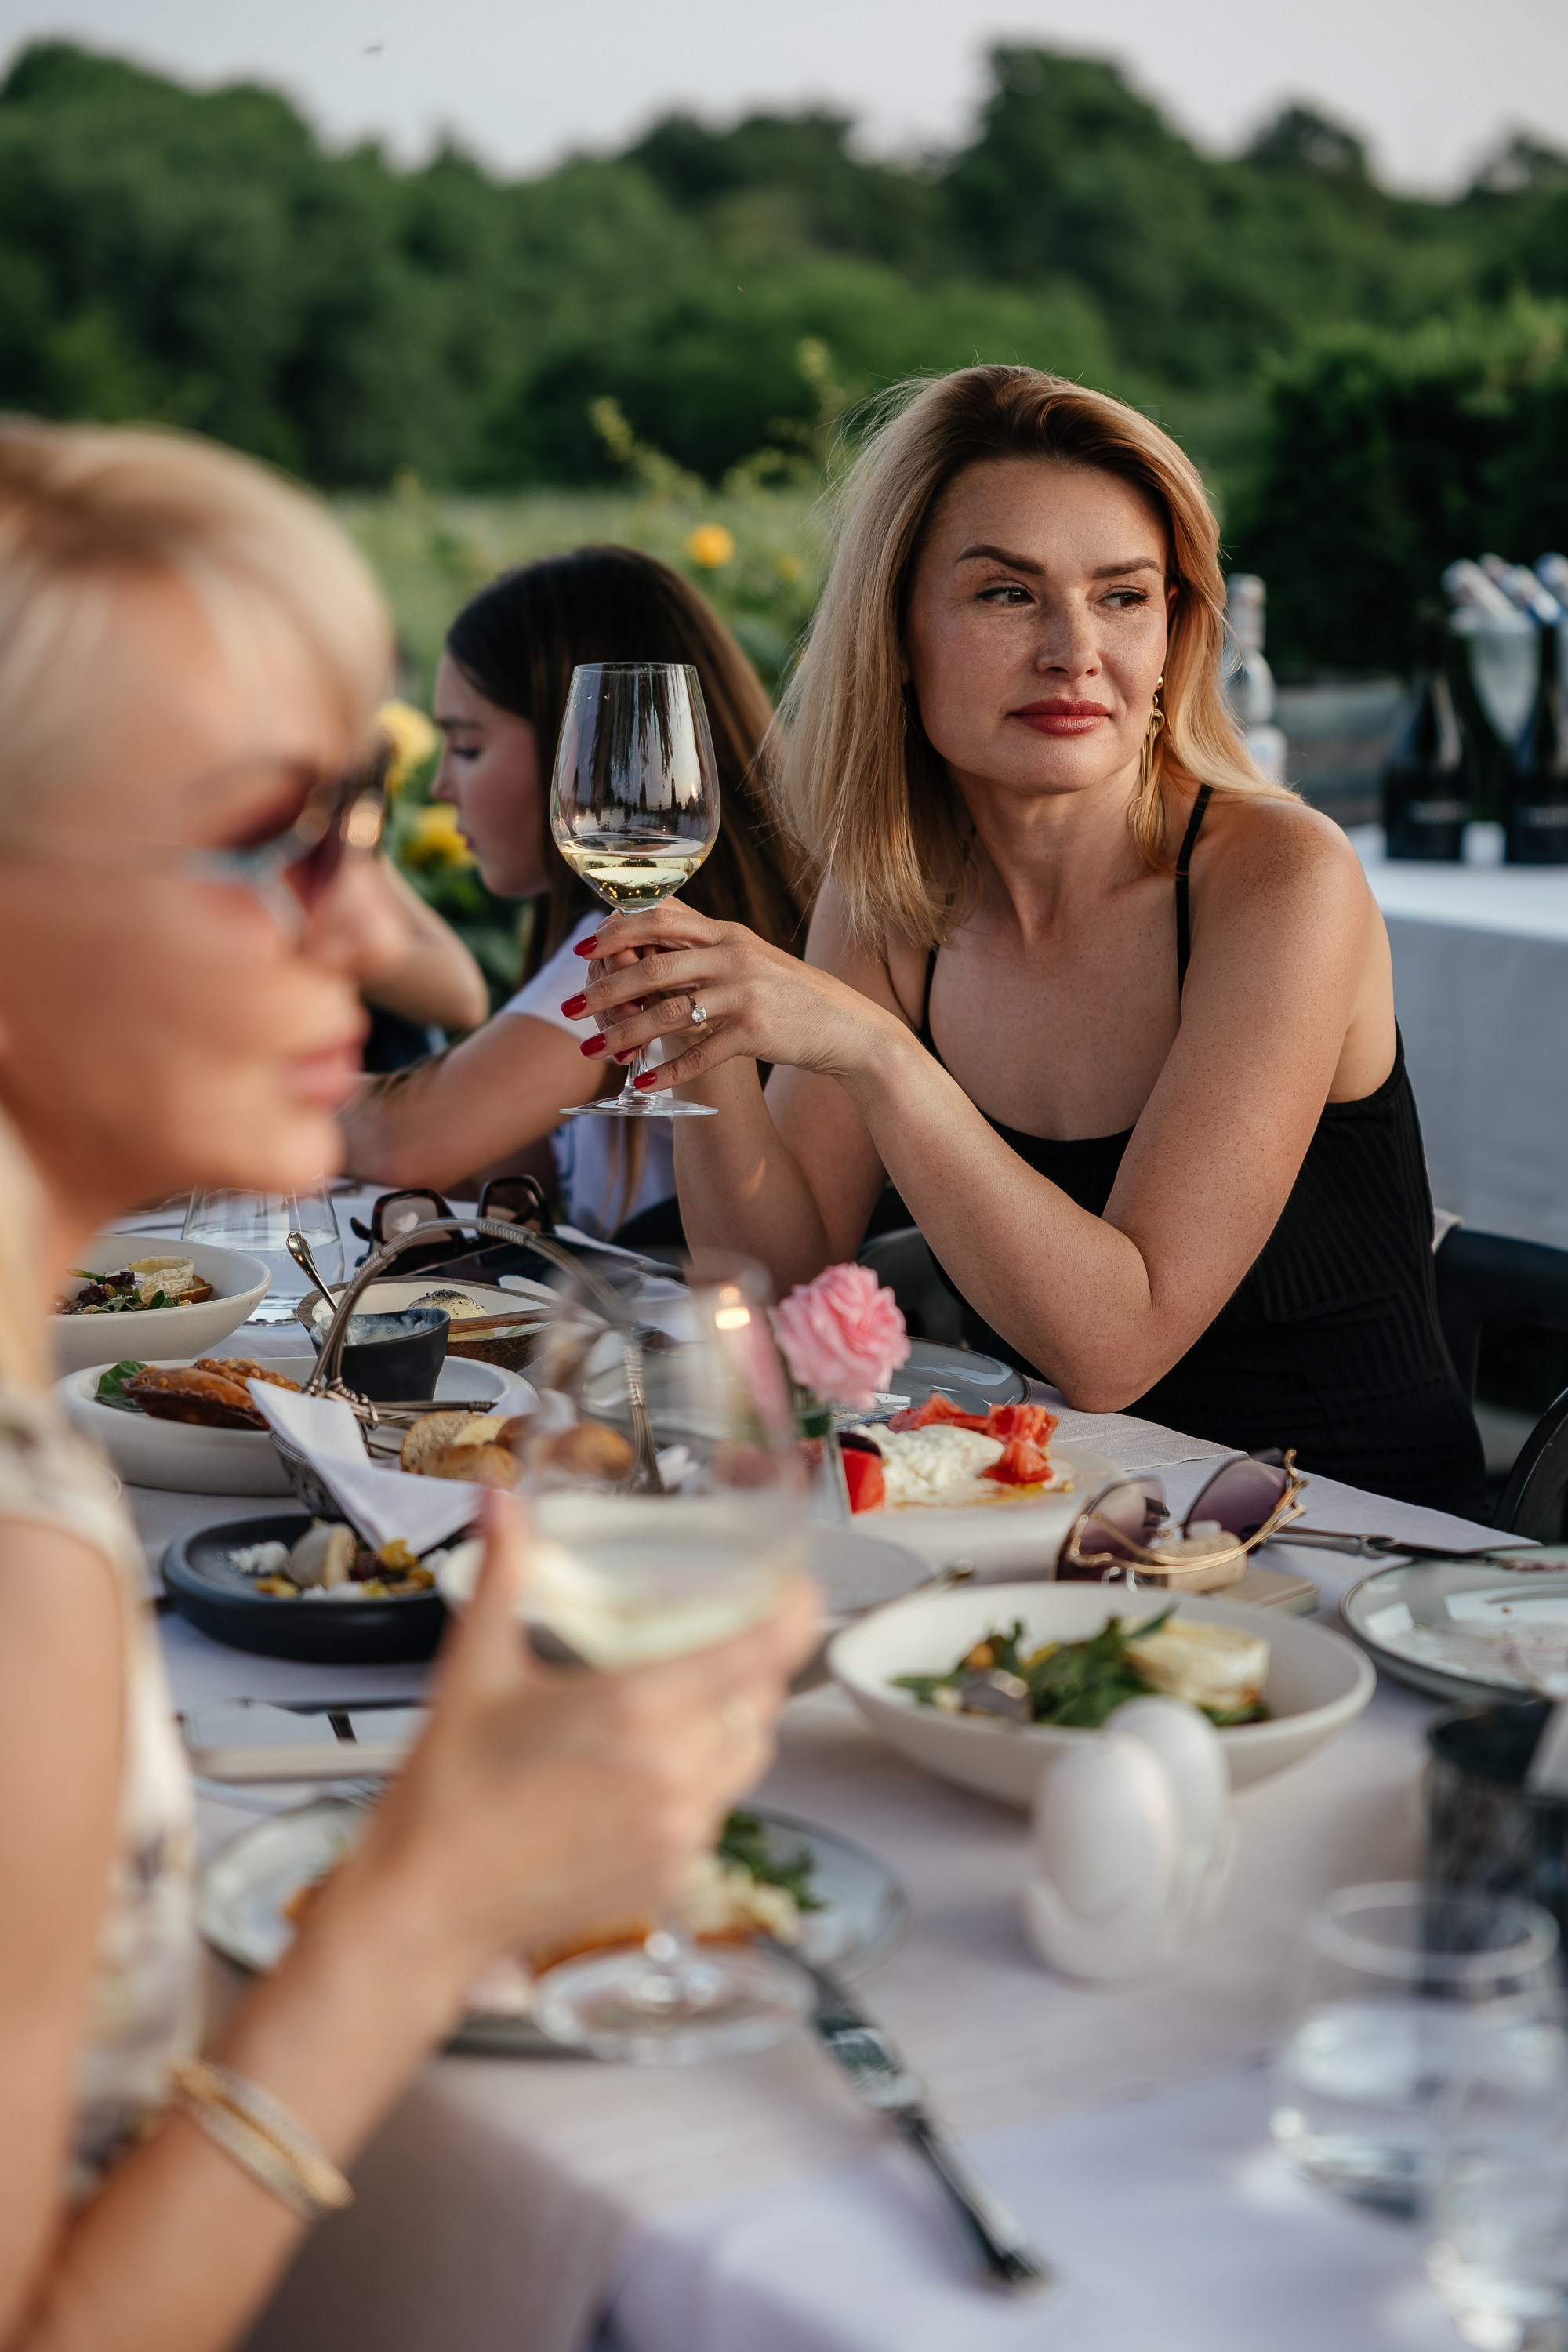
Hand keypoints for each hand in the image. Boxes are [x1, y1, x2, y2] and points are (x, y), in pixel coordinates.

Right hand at [339, 1492, 820, 1989]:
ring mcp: (681, 1830)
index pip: (760, 1649)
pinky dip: (702, 1781)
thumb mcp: (476, 1667)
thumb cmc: (448, 1794)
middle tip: (710, 1640)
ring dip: (730, 1722)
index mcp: (637, 1709)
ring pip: (748, 1755)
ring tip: (674, 1706)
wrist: (428, 1905)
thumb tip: (501, 1501)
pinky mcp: (674, 1874)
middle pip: (761, 1699)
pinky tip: (646, 1771)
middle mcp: (674, 1771)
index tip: (796, 1587)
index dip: (794, 1611)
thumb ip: (504, 1572)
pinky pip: (719, 1809)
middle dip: (748, 1663)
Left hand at [566, 902, 899, 1094]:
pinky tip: (643, 1083)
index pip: (661, 917)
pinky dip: (668, 1071)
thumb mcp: (749, 958)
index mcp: (727, 933)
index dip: (616, 931)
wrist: (849, 1028)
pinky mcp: (756, 1031)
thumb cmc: (792, 995)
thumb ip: (705, 948)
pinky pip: (701, 1052)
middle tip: (569, 1009)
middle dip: (604, 989)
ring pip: (669, 1011)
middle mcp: (733, 955)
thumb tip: (652, 939)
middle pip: (654, 965)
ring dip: (625, 1034)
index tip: (582, 949)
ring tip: (593, 1051)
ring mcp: (746, 992)